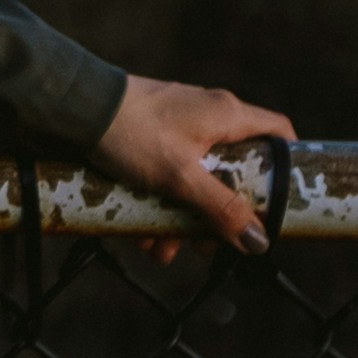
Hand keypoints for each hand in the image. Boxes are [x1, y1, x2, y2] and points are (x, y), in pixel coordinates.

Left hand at [92, 72, 296, 262]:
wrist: (72, 107)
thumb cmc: (131, 132)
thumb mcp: (180, 177)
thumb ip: (220, 209)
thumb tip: (258, 241)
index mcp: (226, 115)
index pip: (278, 131)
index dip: (285, 164)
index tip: (281, 201)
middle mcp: (207, 115)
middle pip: (234, 170)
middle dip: (220, 214)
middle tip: (206, 245)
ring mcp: (179, 125)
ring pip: (196, 180)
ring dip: (182, 219)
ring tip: (162, 249)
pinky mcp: (151, 135)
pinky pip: (167, 176)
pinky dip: (158, 205)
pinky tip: (140, 234)